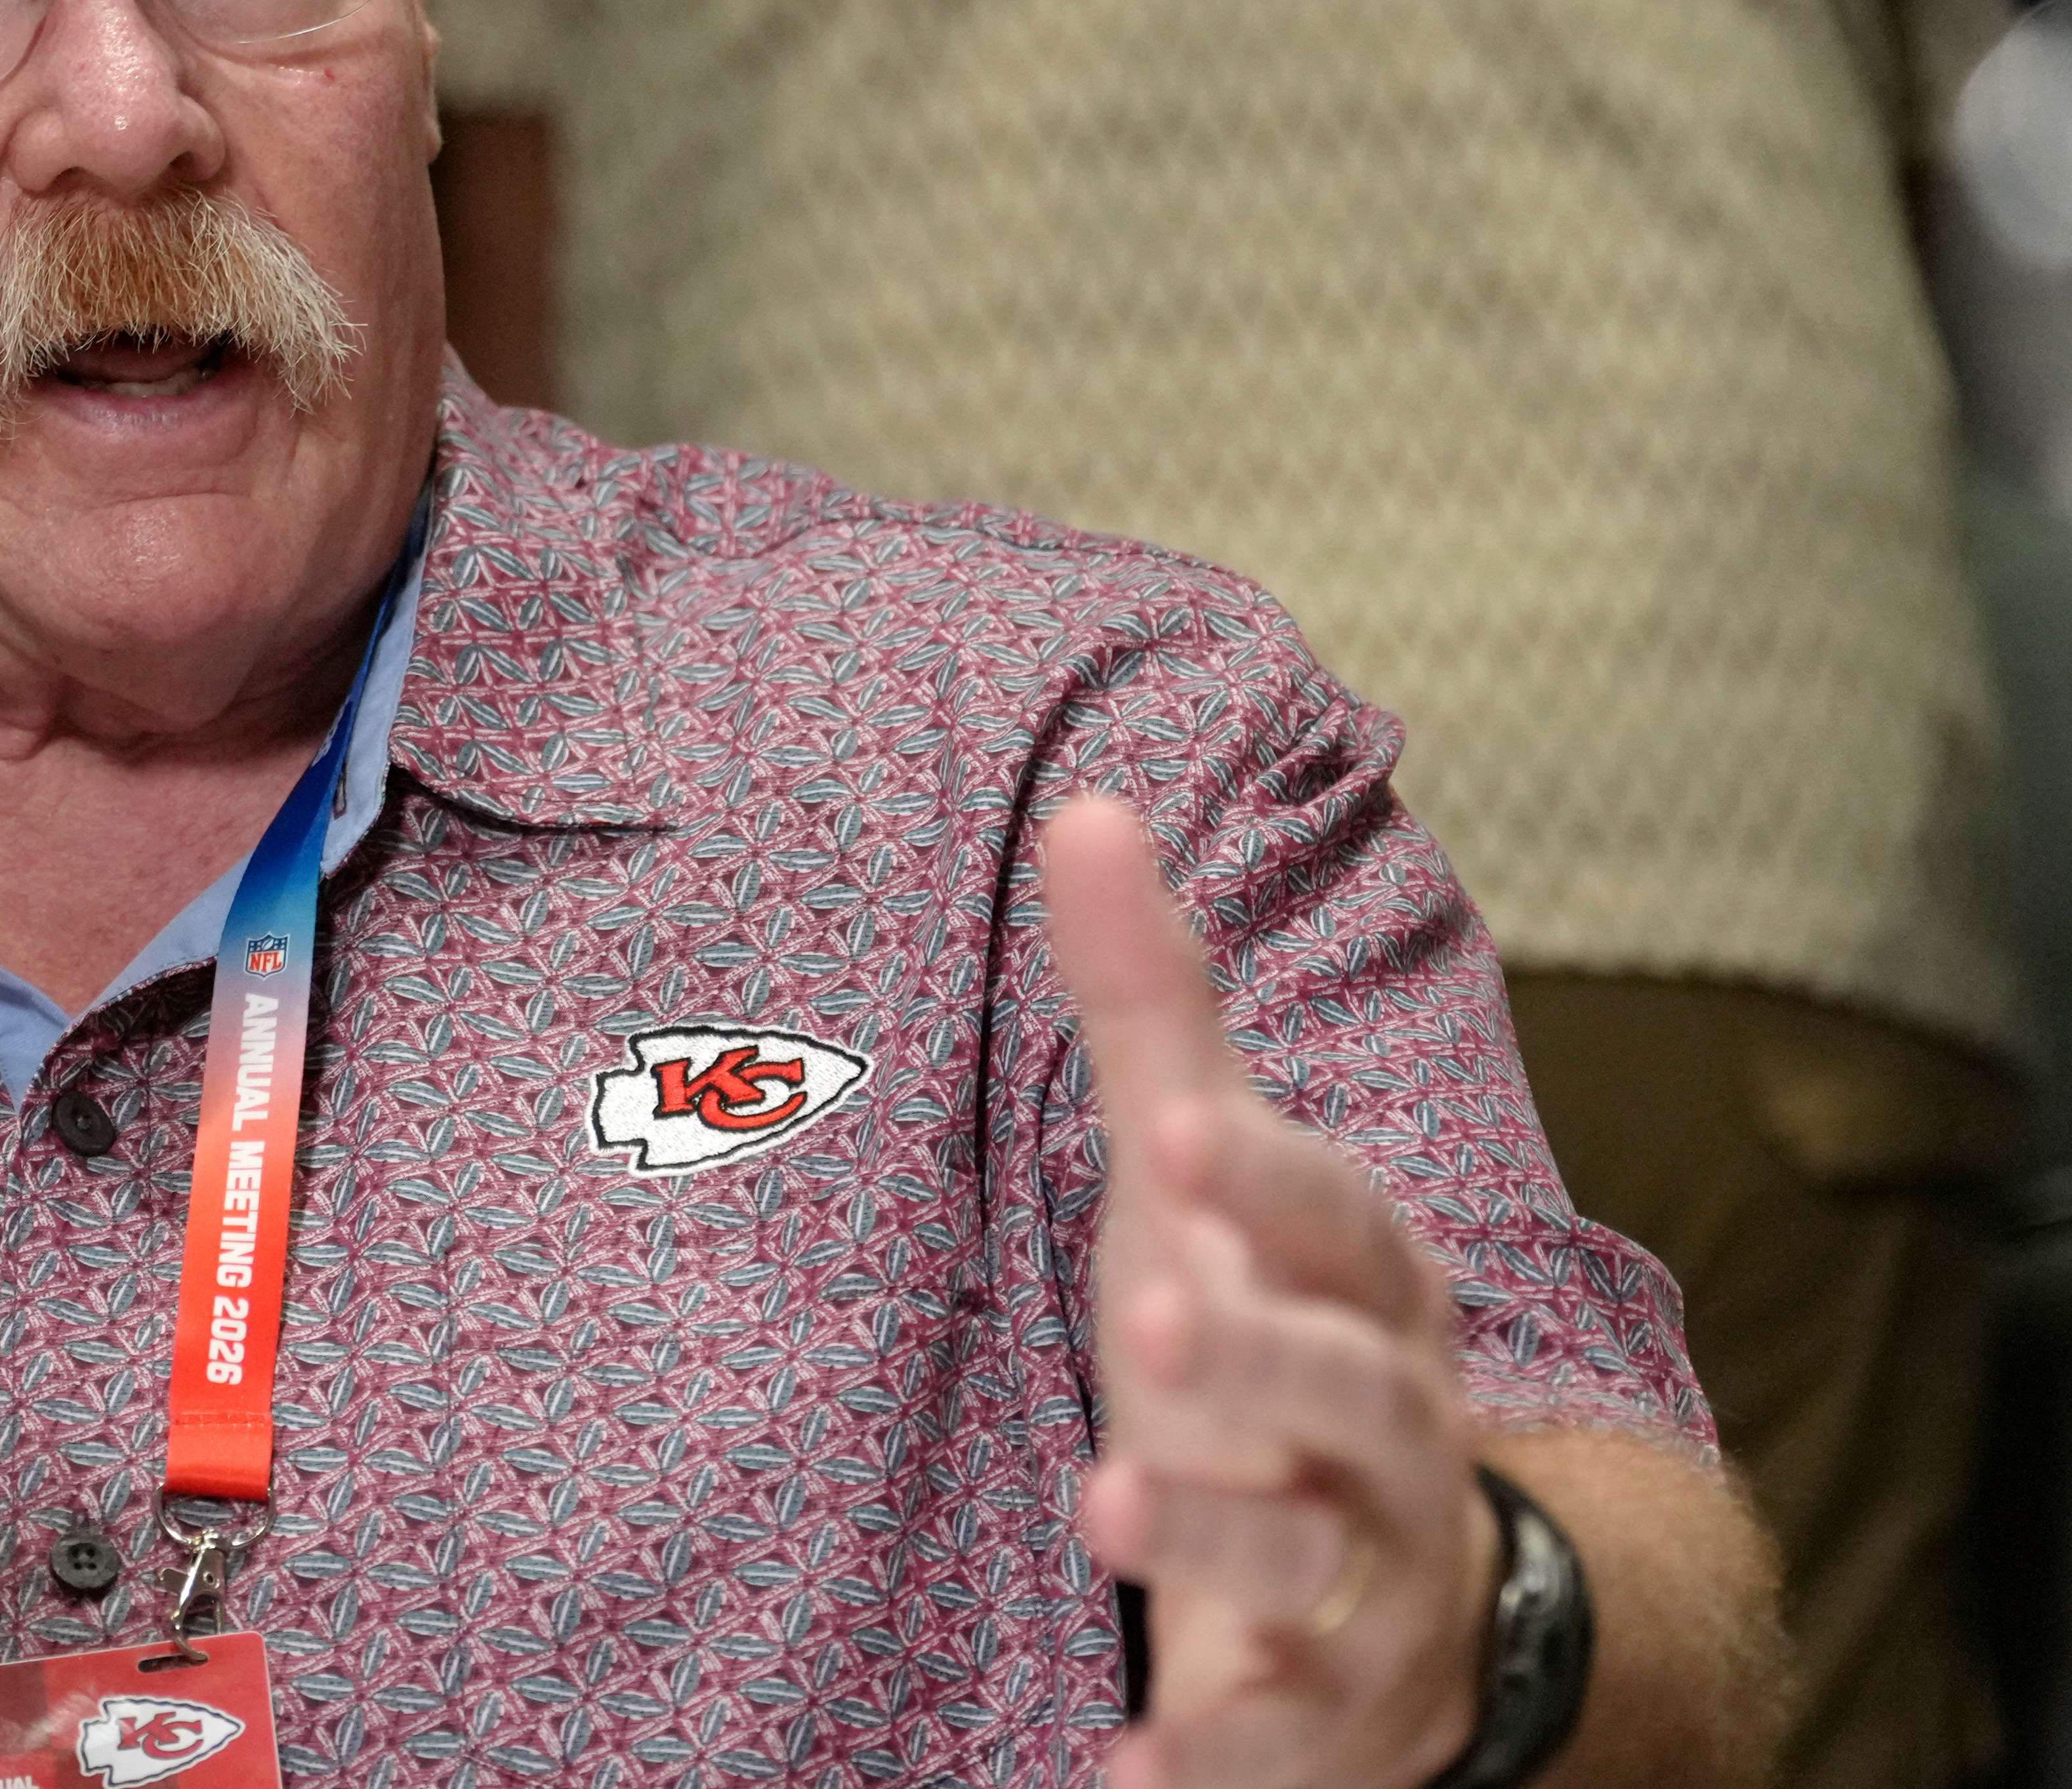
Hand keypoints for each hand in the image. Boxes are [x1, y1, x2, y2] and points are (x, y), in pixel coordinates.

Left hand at [1043, 797, 1499, 1788]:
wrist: (1408, 1593)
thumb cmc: (1270, 1336)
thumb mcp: (1207, 1182)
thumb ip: (1157, 1013)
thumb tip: (1092, 808)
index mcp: (1369, 1292)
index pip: (1344, 1222)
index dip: (1276, 1180)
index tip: (1183, 1132)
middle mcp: (1394, 1428)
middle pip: (1354, 1388)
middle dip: (1264, 1354)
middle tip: (1157, 1313)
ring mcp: (1375, 1578)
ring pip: (1314, 1551)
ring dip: (1213, 1527)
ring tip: (1105, 1499)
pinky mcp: (1334, 1712)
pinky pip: (1282, 1740)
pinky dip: (1213, 1758)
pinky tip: (1126, 1768)